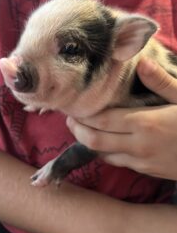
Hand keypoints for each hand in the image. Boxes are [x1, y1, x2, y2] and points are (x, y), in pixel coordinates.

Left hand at [66, 57, 176, 179]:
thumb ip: (161, 82)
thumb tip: (142, 62)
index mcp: (146, 123)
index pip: (102, 120)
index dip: (83, 115)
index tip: (73, 108)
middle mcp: (138, 145)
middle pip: (95, 139)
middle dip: (77, 130)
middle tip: (70, 119)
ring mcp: (141, 161)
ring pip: (103, 154)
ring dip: (88, 142)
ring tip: (81, 129)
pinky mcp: (146, 171)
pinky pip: (117, 162)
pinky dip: (104, 152)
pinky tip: (104, 141)